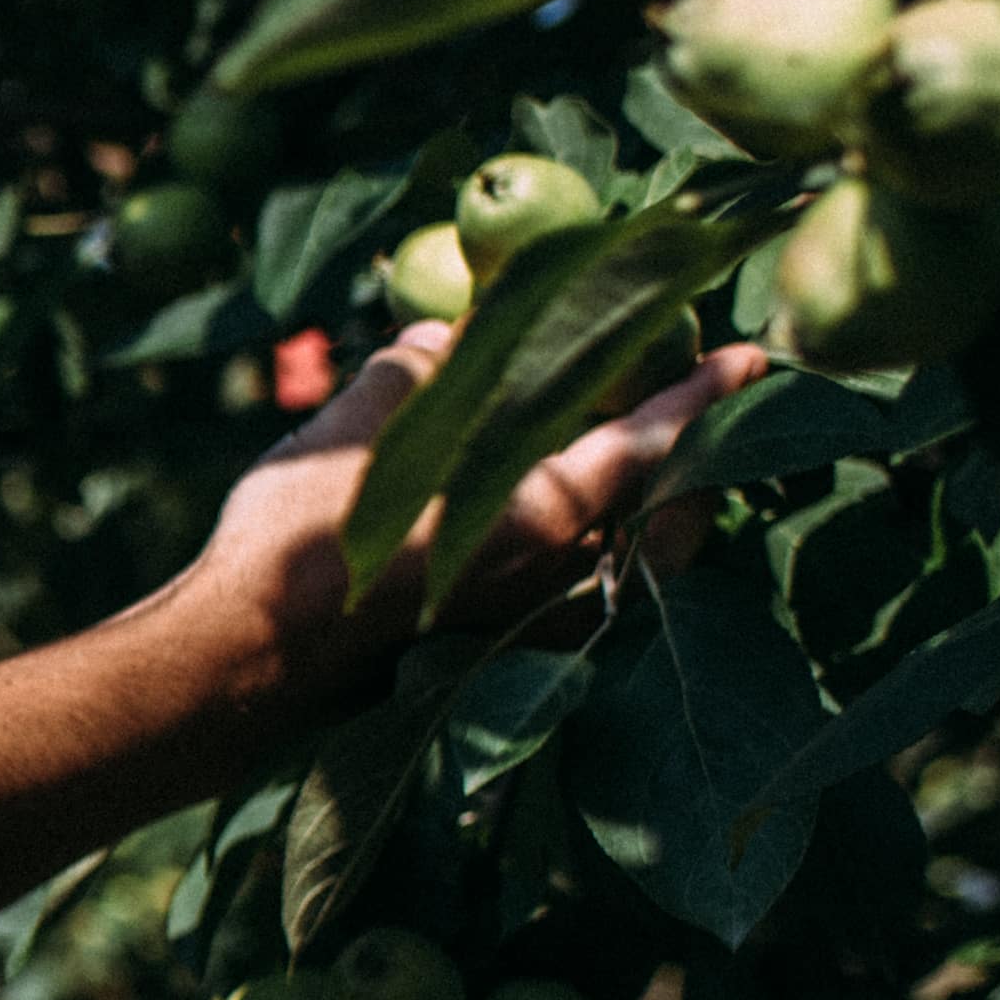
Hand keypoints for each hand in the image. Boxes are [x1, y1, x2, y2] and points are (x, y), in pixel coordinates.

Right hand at [192, 318, 763, 698]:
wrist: (245, 662)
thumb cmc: (300, 539)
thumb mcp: (360, 425)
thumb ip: (419, 371)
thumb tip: (447, 337)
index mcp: (549, 513)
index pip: (657, 435)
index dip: (705, 390)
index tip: (753, 355)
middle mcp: (563, 577)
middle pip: (667, 512)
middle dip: (686, 463)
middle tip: (684, 416)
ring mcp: (534, 628)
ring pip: (628, 563)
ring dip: (641, 515)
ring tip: (628, 472)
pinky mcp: (496, 659)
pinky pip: (579, 603)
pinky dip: (589, 564)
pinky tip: (552, 541)